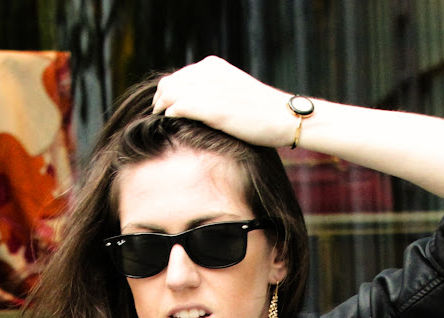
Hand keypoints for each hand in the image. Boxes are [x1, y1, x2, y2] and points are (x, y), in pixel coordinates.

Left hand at [152, 56, 297, 147]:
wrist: (284, 117)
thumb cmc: (264, 112)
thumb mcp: (237, 91)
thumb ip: (217, 91)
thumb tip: (199, 106)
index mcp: (214, 66)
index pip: (179, 75)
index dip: (169, 92)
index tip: (167, 107)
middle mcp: (208, 72)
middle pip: (169, 83)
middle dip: (160, 100)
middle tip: (159, 115)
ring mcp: (209, 89)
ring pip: (168, 94)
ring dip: (161, 108)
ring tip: (161, 121)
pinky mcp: (211, 108)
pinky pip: (176, 108)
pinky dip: (170, 116)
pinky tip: (172, 124)